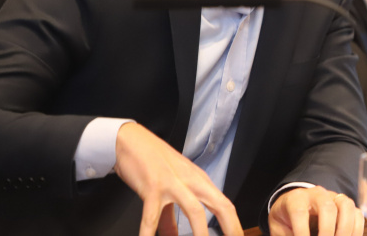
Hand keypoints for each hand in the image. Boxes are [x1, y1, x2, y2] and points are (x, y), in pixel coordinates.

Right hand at [113, 123, 242, 235]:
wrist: (131, 140)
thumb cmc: (153, 162)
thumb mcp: (168, 187)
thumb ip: (170, 217)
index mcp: (199, 181)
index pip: (225, 205)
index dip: (234, 225)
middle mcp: (191, 181)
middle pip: (220, 205)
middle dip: (231, 228)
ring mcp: (173, 184)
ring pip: (194, 210)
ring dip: (200, 233)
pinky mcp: (152, 188)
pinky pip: (152, 216)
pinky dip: (149, 233)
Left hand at [269, 186, 363, 235]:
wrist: (294, 205)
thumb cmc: (286, 219)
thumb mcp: (279, 228)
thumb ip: (287, 235)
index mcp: (296, 199)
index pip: (299, 212)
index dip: (302, 231)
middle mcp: (316, 194)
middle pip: (327, 207)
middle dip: (327, 231)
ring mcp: (333, 197)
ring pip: (346, 206)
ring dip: (345, 230)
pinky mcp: (345, 205)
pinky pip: (357, 214)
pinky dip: (356, 231)